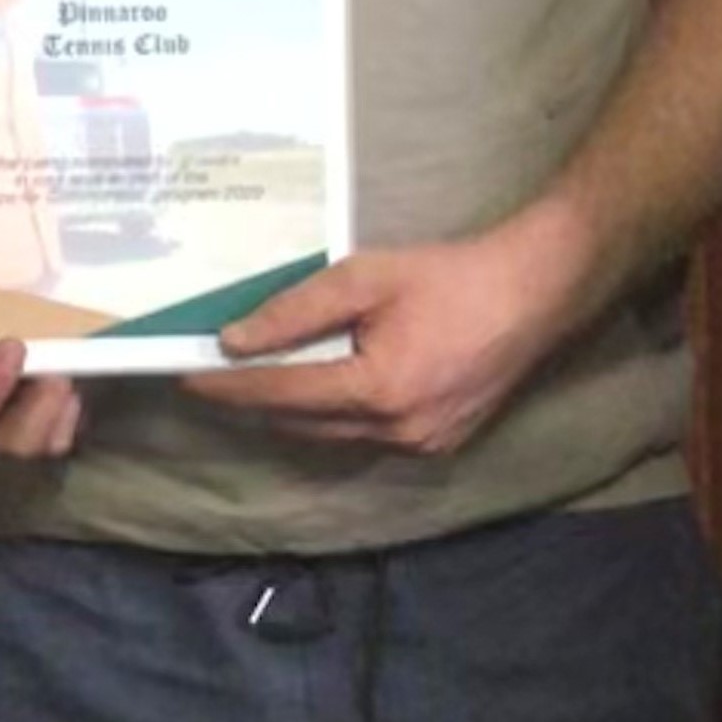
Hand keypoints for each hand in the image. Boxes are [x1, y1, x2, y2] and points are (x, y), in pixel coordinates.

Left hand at [180, 207, 590, 454]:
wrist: (535, 292)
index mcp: (376, 392)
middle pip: (302, 425)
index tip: (187, 378)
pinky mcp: (439, 443)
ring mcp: (420, 446)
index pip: (282, 395)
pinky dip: (335, 417)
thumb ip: (297, 310)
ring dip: (294, 412)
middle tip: (211, 379)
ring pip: (334, 436)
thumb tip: (235, 340)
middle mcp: (395, 434)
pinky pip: (367, 436)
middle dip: (255, 403)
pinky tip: (320, 389)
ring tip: (254, 382)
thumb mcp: (367, 276)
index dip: (230, 388)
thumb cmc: (450, 276)